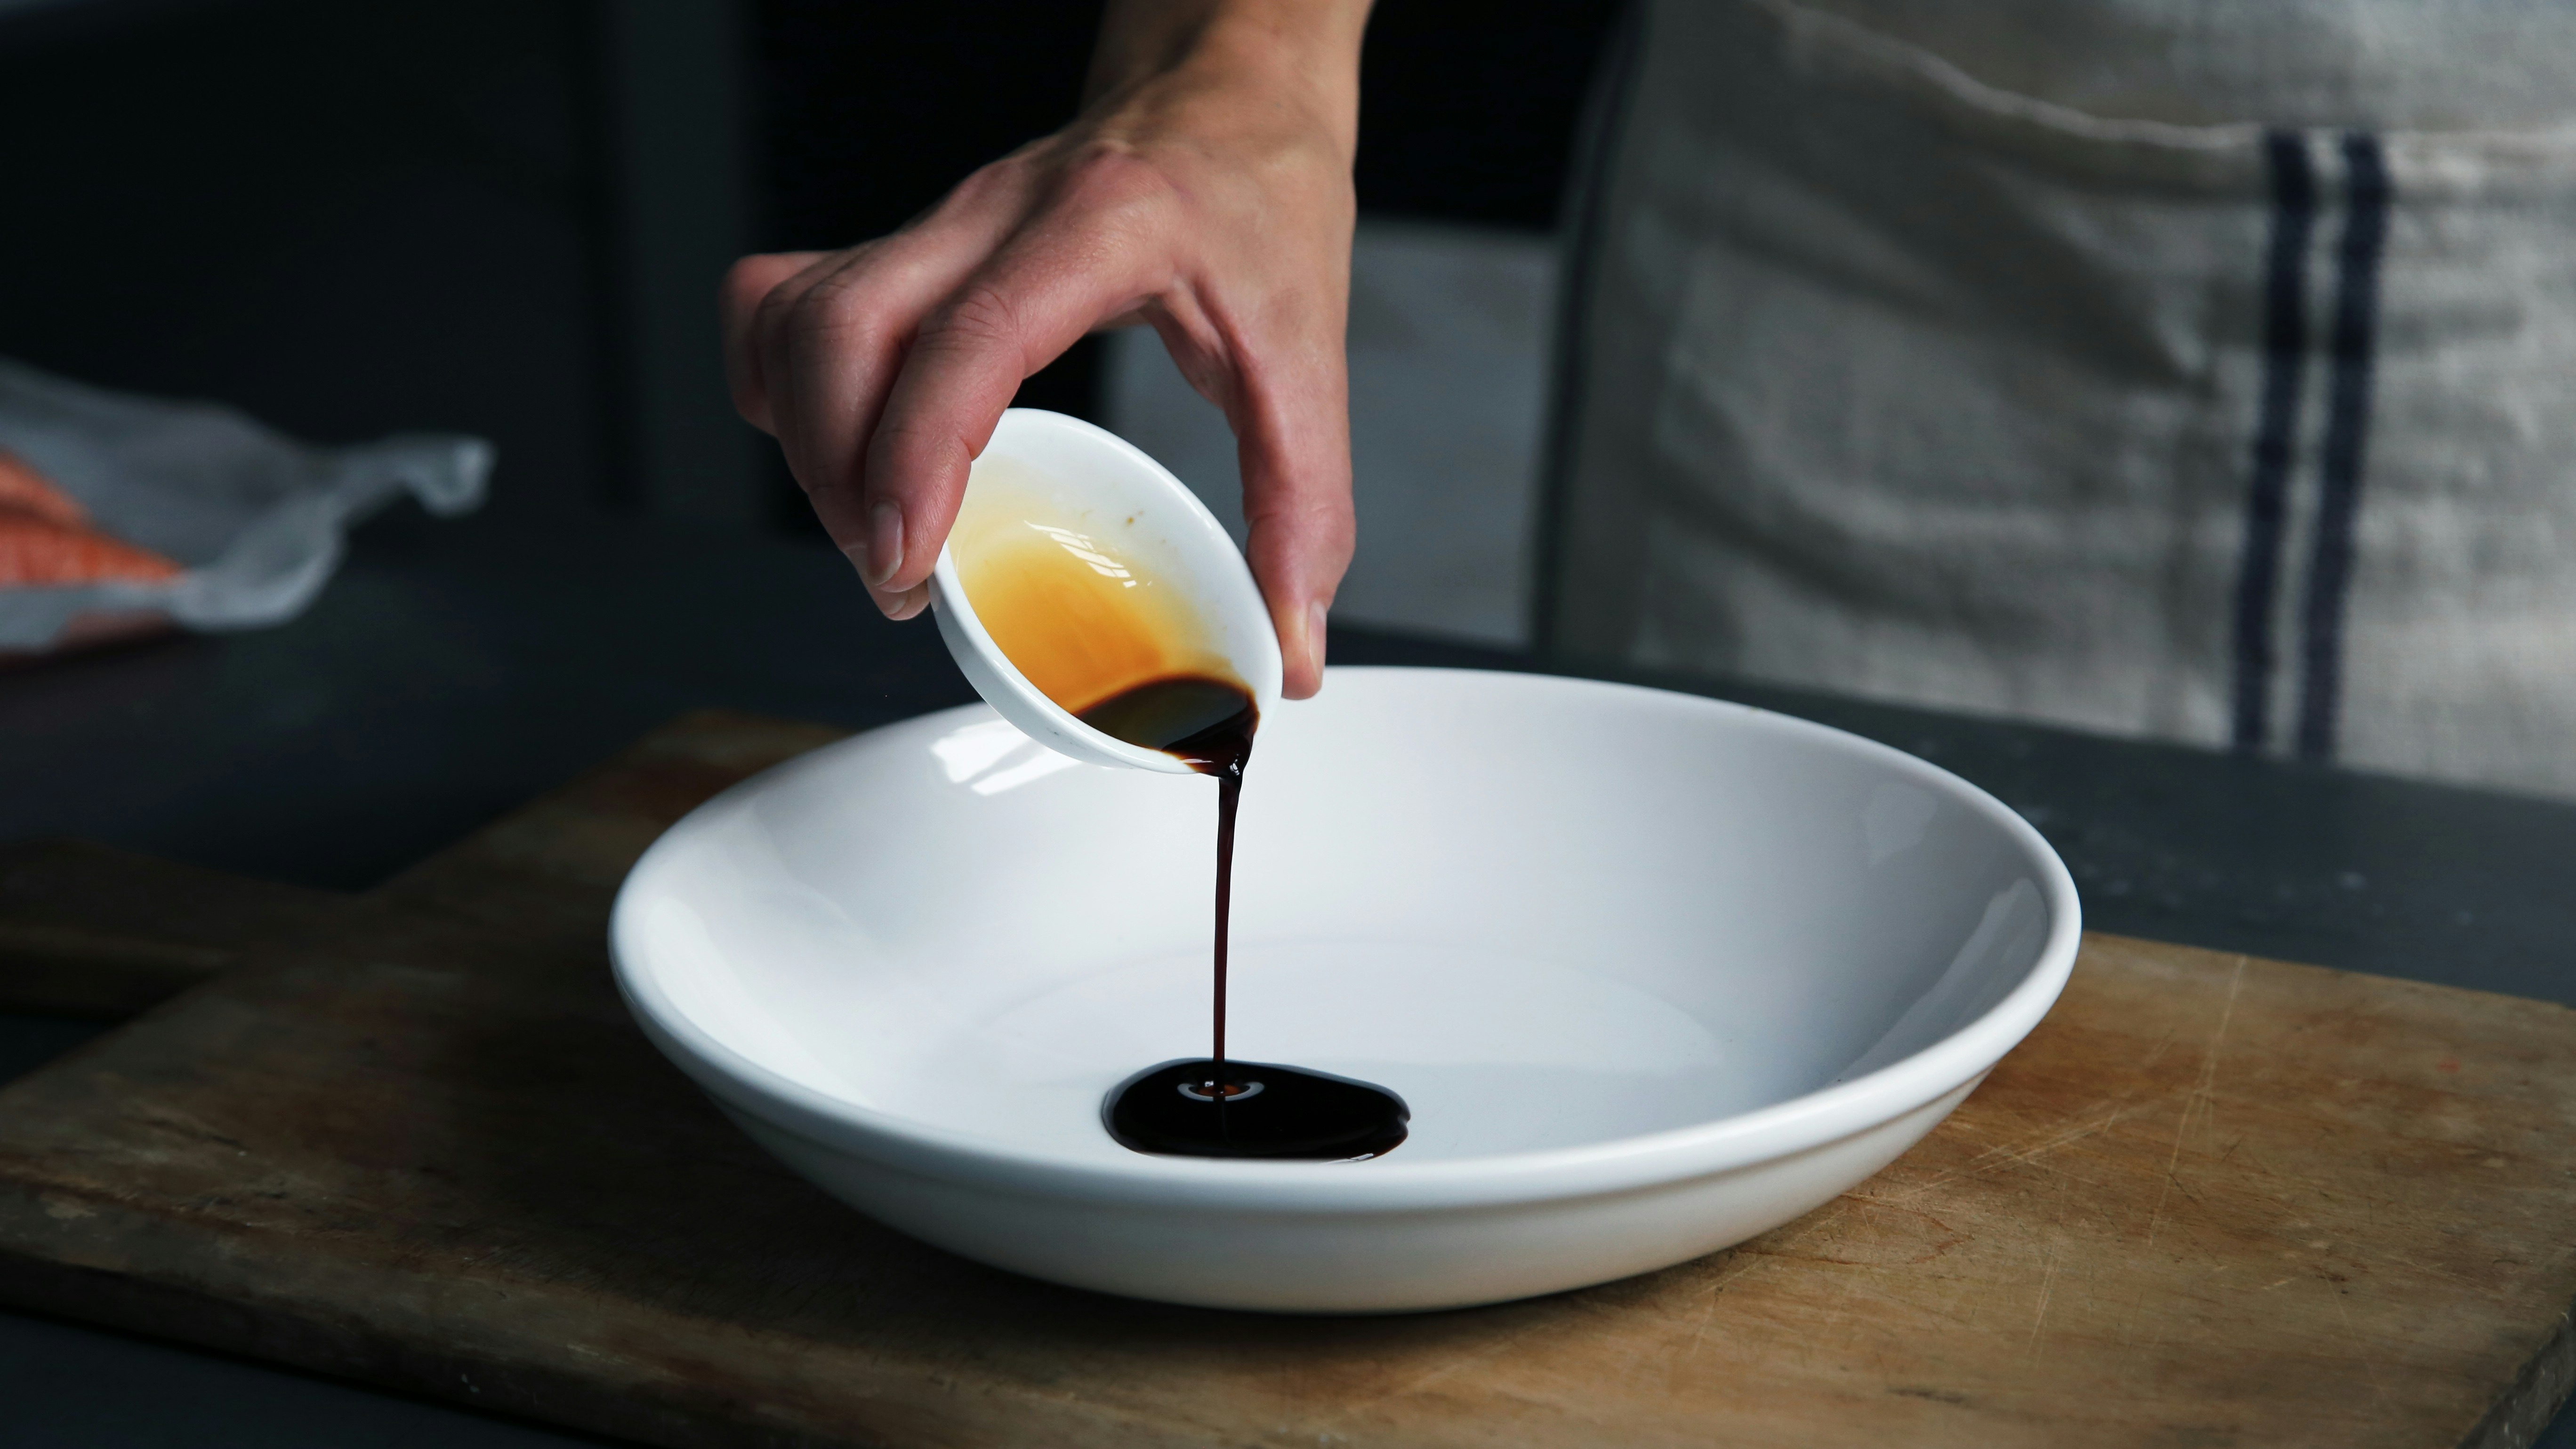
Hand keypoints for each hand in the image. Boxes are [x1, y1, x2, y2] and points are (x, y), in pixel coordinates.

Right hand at [720, 0, 1369, 697]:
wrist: (1230, 95)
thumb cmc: (1260, 201)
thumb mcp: (1309, 354)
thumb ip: (1306, 507)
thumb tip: (1293, 645)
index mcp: (1099, 228)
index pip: (968, 337)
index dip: (917, 454)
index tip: (905, 555)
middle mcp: (994, 213)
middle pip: (842, 329)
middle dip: (841, 474)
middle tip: (901, 573)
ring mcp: (939, 225)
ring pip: (798, 318)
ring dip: (808, 442)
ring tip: (874, 529)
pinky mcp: (909, 246)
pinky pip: (786, 304)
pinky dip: (784, 387)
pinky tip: (837, 448)